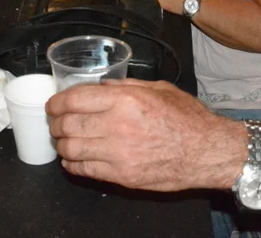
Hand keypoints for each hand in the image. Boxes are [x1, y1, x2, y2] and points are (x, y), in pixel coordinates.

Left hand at [47, 79, 240, 191]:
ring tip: (63, 141)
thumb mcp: (158, 89)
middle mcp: (118, 125)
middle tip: (55, 123)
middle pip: (68, 124)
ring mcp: (118, 153)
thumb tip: (100, 86)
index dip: (56, 102)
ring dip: (61, 145)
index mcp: (126, 100)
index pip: (74, 99)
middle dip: (56, 123)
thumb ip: (126, 86)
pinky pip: (85, 171)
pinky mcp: (122, 175)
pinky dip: (72, 165)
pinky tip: (73, 160)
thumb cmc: (188, 118)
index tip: (52, 105)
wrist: (208, 151)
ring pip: (71, 149)